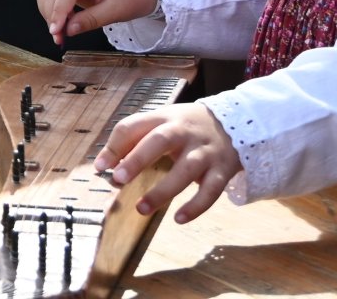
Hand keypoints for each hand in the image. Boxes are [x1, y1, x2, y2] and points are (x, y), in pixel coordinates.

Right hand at [36, 0, 159, 44]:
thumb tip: (68, 30)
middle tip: (58, 37)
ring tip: (59, 32)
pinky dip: (52, 8)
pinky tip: (61, 21)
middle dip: (52, 14)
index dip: (58, 11)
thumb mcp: (116, 11)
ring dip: (48, 12)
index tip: (55, 31)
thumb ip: (91, 20)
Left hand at [95, 102, 242, 223]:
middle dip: (137, 159)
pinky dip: (195, 206)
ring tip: (141, 208)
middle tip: (118, 179)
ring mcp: (205, 151)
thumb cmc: (185, 127)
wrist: (236, 123)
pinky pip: (210, 191)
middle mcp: (184, 132)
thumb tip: (106, 165)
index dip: (114, 145)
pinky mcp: (222, 170)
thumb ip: (135, 140)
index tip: (99, 166)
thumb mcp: (161, 122)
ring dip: (163, 191)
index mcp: (163, 118)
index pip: (133, 126)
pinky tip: (178, 219)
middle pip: (160, 141)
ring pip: (185, 170)